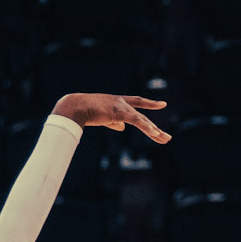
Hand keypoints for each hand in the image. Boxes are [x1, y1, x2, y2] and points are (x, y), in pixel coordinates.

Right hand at [52, 92, 170, 142]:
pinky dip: (147, 127)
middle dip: (154, 128)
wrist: (74, 107)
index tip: (162, 104)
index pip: (137, 102)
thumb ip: (113, 122)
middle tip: (166, 137)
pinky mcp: (120, 112)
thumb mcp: (102, 117)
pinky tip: (156, 133)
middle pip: (142, 117)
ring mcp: (121, 106)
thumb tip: (122, 127)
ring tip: (165, 140)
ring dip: (154, 132)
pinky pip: (137, 121)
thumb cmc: (83, 112)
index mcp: (117, 102)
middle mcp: (122, 102)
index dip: (150, 104)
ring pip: (142, 120)